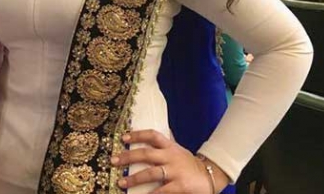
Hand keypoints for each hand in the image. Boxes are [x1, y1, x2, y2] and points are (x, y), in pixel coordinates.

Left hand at [111, 130, 228, 192]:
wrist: (210, 176)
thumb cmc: (188, 163)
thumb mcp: (177, 150)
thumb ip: (163, 145)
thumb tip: (146, 136)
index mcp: (170, 146)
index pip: (152, 135)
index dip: (137, 135)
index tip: (123, 137)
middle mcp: (171, 156)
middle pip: (146, 153)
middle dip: (128, 157)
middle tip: (113, 160)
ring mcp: (175, 171)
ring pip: (151, 172)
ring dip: (134, 178)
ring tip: (121, 182)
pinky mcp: (180, 185)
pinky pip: (162, 190)